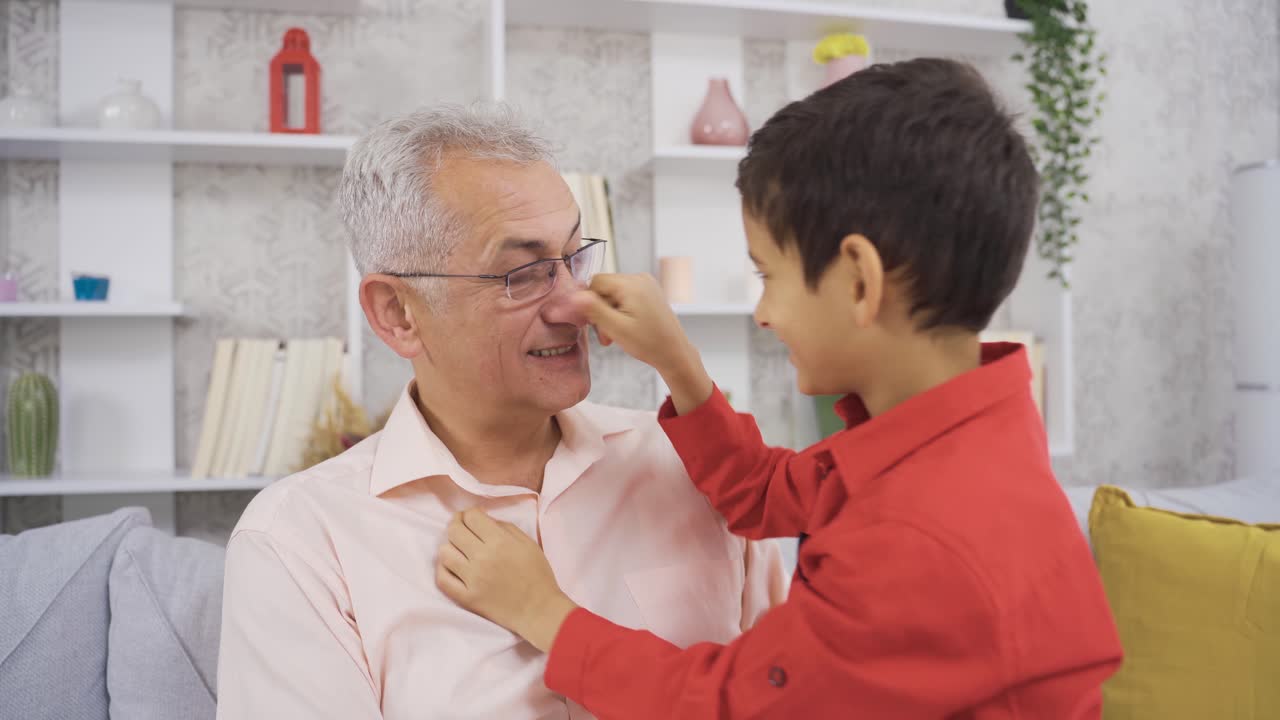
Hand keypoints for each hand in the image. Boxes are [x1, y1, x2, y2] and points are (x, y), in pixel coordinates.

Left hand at [436, 509, 577, 652]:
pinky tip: (451, 565)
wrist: (538, 610)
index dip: (469, 513)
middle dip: (456, 523)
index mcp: (500, 542)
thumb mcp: (528, 543)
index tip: (472, 517)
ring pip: (444, 553)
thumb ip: (505, 527)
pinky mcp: (466, 598)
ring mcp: (472, 579)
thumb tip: (484, 519)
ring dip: (449, 546)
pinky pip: (442, 579)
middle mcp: (483, 558)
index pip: (471, 517)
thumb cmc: (537, 575)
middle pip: (454, 531)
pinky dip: (443, 569)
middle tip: (461, 526)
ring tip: (458, 548)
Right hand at [571, 274, 713, 413]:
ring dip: (610, 314)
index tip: (594, 324)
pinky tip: (625, 327)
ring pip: (614, 294)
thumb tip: (573, 294)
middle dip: (601, 311)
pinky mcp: (649, 292)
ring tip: (616, 334)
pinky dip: (621, 311)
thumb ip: (594, 309)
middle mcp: (640, 278)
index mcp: (632, 284)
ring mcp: (646, 284)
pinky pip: (625, 296)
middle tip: (606, 335)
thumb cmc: (649, 343)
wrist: (674, 353)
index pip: (596, 281)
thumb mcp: (616, 328)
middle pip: (605, 288)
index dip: (590, 302)